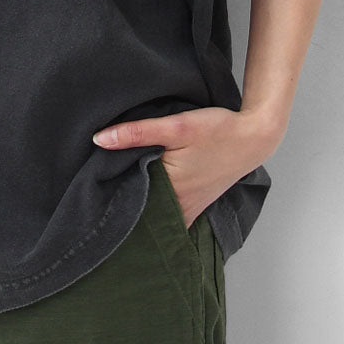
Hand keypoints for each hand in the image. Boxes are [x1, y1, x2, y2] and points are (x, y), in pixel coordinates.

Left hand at [92, 107, 281, 228]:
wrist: (253, 138)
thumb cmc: (217, 130)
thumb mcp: (176, 125)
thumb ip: (138, 132)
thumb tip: (99, 139)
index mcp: (171, 189)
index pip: (129, 202)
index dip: (108, 198)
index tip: (90, 193)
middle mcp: (180, 207)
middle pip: (141, 213)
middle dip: (120, 208)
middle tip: (96, 198)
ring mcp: (191, 210)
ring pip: (156, 218)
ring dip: (139, 211)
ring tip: (114, 202)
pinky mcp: (198, 206)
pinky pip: (172, 216)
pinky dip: (157, 211)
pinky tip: (144, 202)